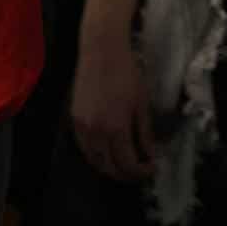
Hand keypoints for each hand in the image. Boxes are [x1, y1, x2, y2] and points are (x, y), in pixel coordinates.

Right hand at [69, 34, 154, 180]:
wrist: (101, 51)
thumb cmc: (127, 73)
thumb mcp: (141, 104)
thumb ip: (145, 133)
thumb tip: (151, 155)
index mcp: (116, 128)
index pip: (128, 164)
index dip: (142, 172)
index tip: (153, 168)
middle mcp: (96, 132)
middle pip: (109, 167)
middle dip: (126, 174)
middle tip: (140, 171)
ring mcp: (82, 127)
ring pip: (94, 161)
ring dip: (110, 168)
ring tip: (124, 164)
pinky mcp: (73, 120)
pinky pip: (84, 148)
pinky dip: (96, 156)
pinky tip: (107, 152)